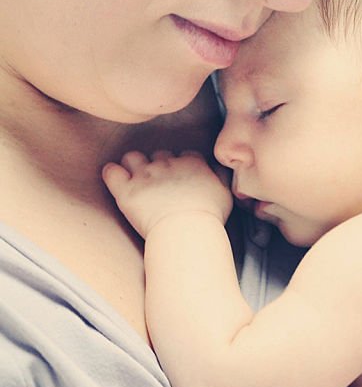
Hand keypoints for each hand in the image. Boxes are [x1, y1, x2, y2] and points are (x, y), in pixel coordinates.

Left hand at [102, 150, 233, 238]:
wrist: (186, 231)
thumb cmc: (208, 216)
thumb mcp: (226, 193)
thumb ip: (221, 175)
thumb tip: (216, 168)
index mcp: (192, 163)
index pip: (185, 154)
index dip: (183, 165)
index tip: (183, 180)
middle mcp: (167, 164)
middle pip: (159, 154)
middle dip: (159, 166)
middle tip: (161, 185)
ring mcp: (145, 176)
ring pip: (133, 157)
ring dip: (134, 166)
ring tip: (137, 180)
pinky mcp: (126, 190)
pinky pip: (111, 171)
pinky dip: (112, 173)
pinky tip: (117, 180)